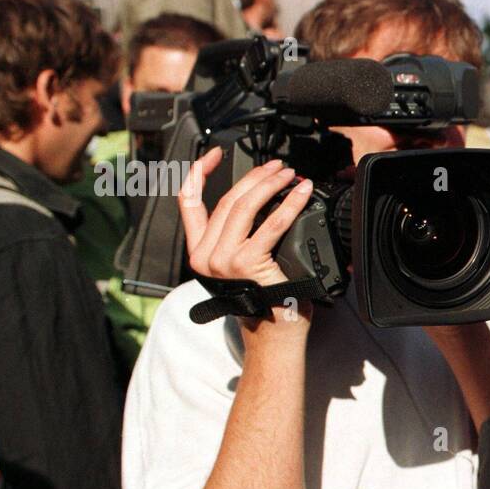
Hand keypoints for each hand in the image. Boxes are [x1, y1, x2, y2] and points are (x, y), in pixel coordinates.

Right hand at [178, 147, 315, 313]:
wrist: (274, 334)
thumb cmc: (266, 300)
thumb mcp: (241, 266)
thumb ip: (237, 238)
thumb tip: (259, 202)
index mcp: (199, 253)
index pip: (188, 203)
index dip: (198, 173)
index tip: (213, 155)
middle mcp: (205, 256)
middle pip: (227, 200)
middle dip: (254, 177)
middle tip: (277, 166)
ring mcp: (224, 260)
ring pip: (245, 207)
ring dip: (270, 185)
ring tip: (289, 175)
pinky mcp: (247, 264)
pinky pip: (271, 224)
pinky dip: (289, 204)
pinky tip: (301, 193)